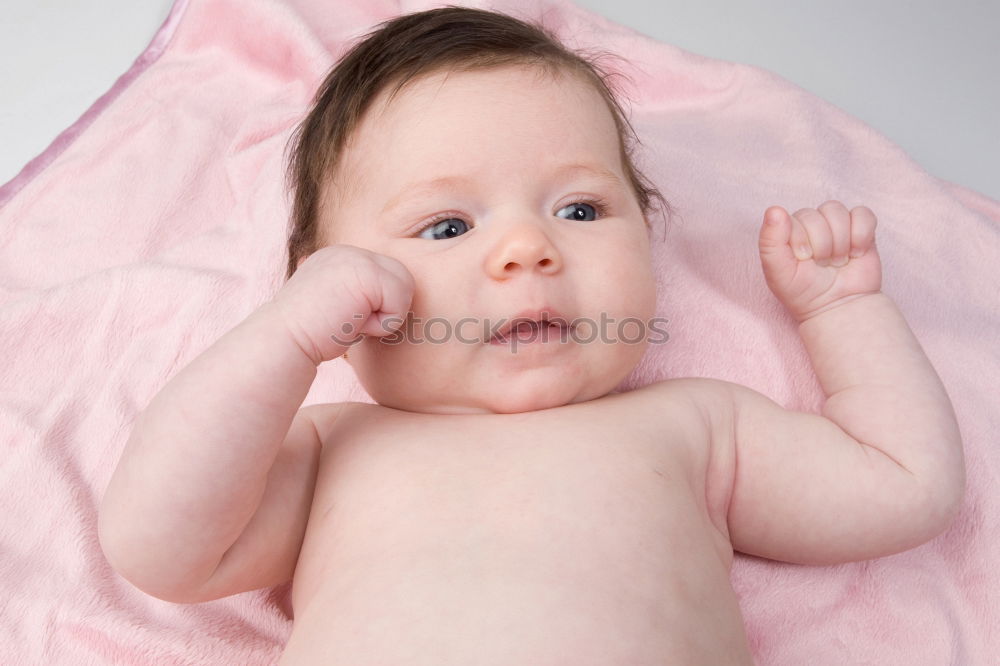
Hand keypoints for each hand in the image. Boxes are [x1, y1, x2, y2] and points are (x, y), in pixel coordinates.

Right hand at [269, 245, 414, 364]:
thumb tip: (385, 301)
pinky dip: (383, 324)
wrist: (283, 341)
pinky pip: (400, 301)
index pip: (388, 278)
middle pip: (402, 277)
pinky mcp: (366, 272)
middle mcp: (349, 250)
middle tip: (352, 322)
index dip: (377, 307)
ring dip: (384, 316)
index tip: (346, 318)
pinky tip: (352, 323)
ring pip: (405, 287)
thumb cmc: (310, 335)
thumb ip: (359, 295)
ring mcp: (356, 257)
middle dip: (386, 308)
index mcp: (341, 257)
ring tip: (351, 321)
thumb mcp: (337, 306)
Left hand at [758, 201, 881, 322]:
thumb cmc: (804, 292)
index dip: (801, 240)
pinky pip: (863, 214)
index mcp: (787, 230)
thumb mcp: (778, 272)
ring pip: (837, 211)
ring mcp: (836, 224)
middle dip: (821, 244)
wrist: (839, 308)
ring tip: (837, 261)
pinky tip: (856, 253)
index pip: (794, 218)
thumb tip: (774, 210)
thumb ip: (770, 241)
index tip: (803, 260)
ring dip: (839, 241)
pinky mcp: (861, 228)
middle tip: (822, 265)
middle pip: (816, 214)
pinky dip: (861, 234)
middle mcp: (810, 223)